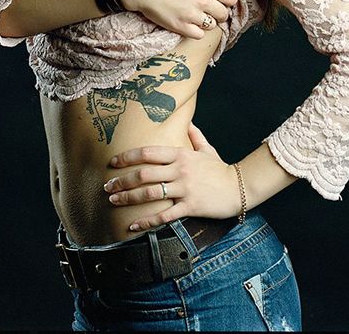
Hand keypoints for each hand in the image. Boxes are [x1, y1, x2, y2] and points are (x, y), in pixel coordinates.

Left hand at [102, 122, 242, 231]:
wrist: (240, 187)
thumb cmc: (220, 168)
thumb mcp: (207, 149)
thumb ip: (194, 135)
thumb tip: (188, 121)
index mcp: (180, 154)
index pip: (147, 153)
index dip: (127, 157)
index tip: (113, 162)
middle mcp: (179, 170)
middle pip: (143, 174)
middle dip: (122, 180)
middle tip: (107, 186)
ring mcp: (184, 189)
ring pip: (150, 193)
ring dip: (129, 198)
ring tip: (114, 201)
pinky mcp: (190, 207)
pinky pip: (164, 215)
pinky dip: (146, 222)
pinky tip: (133, 226)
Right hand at [119, 0, 238, 39]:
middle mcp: (203, 0)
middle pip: (224, 13)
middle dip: (220, 11)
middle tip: (211, 9)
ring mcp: (192, 14)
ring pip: (212, 25)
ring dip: (208, 21)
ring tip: (199, 16)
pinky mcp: (180, 26)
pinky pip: (198, 35)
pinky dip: (197, 31)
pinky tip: (191, 24)